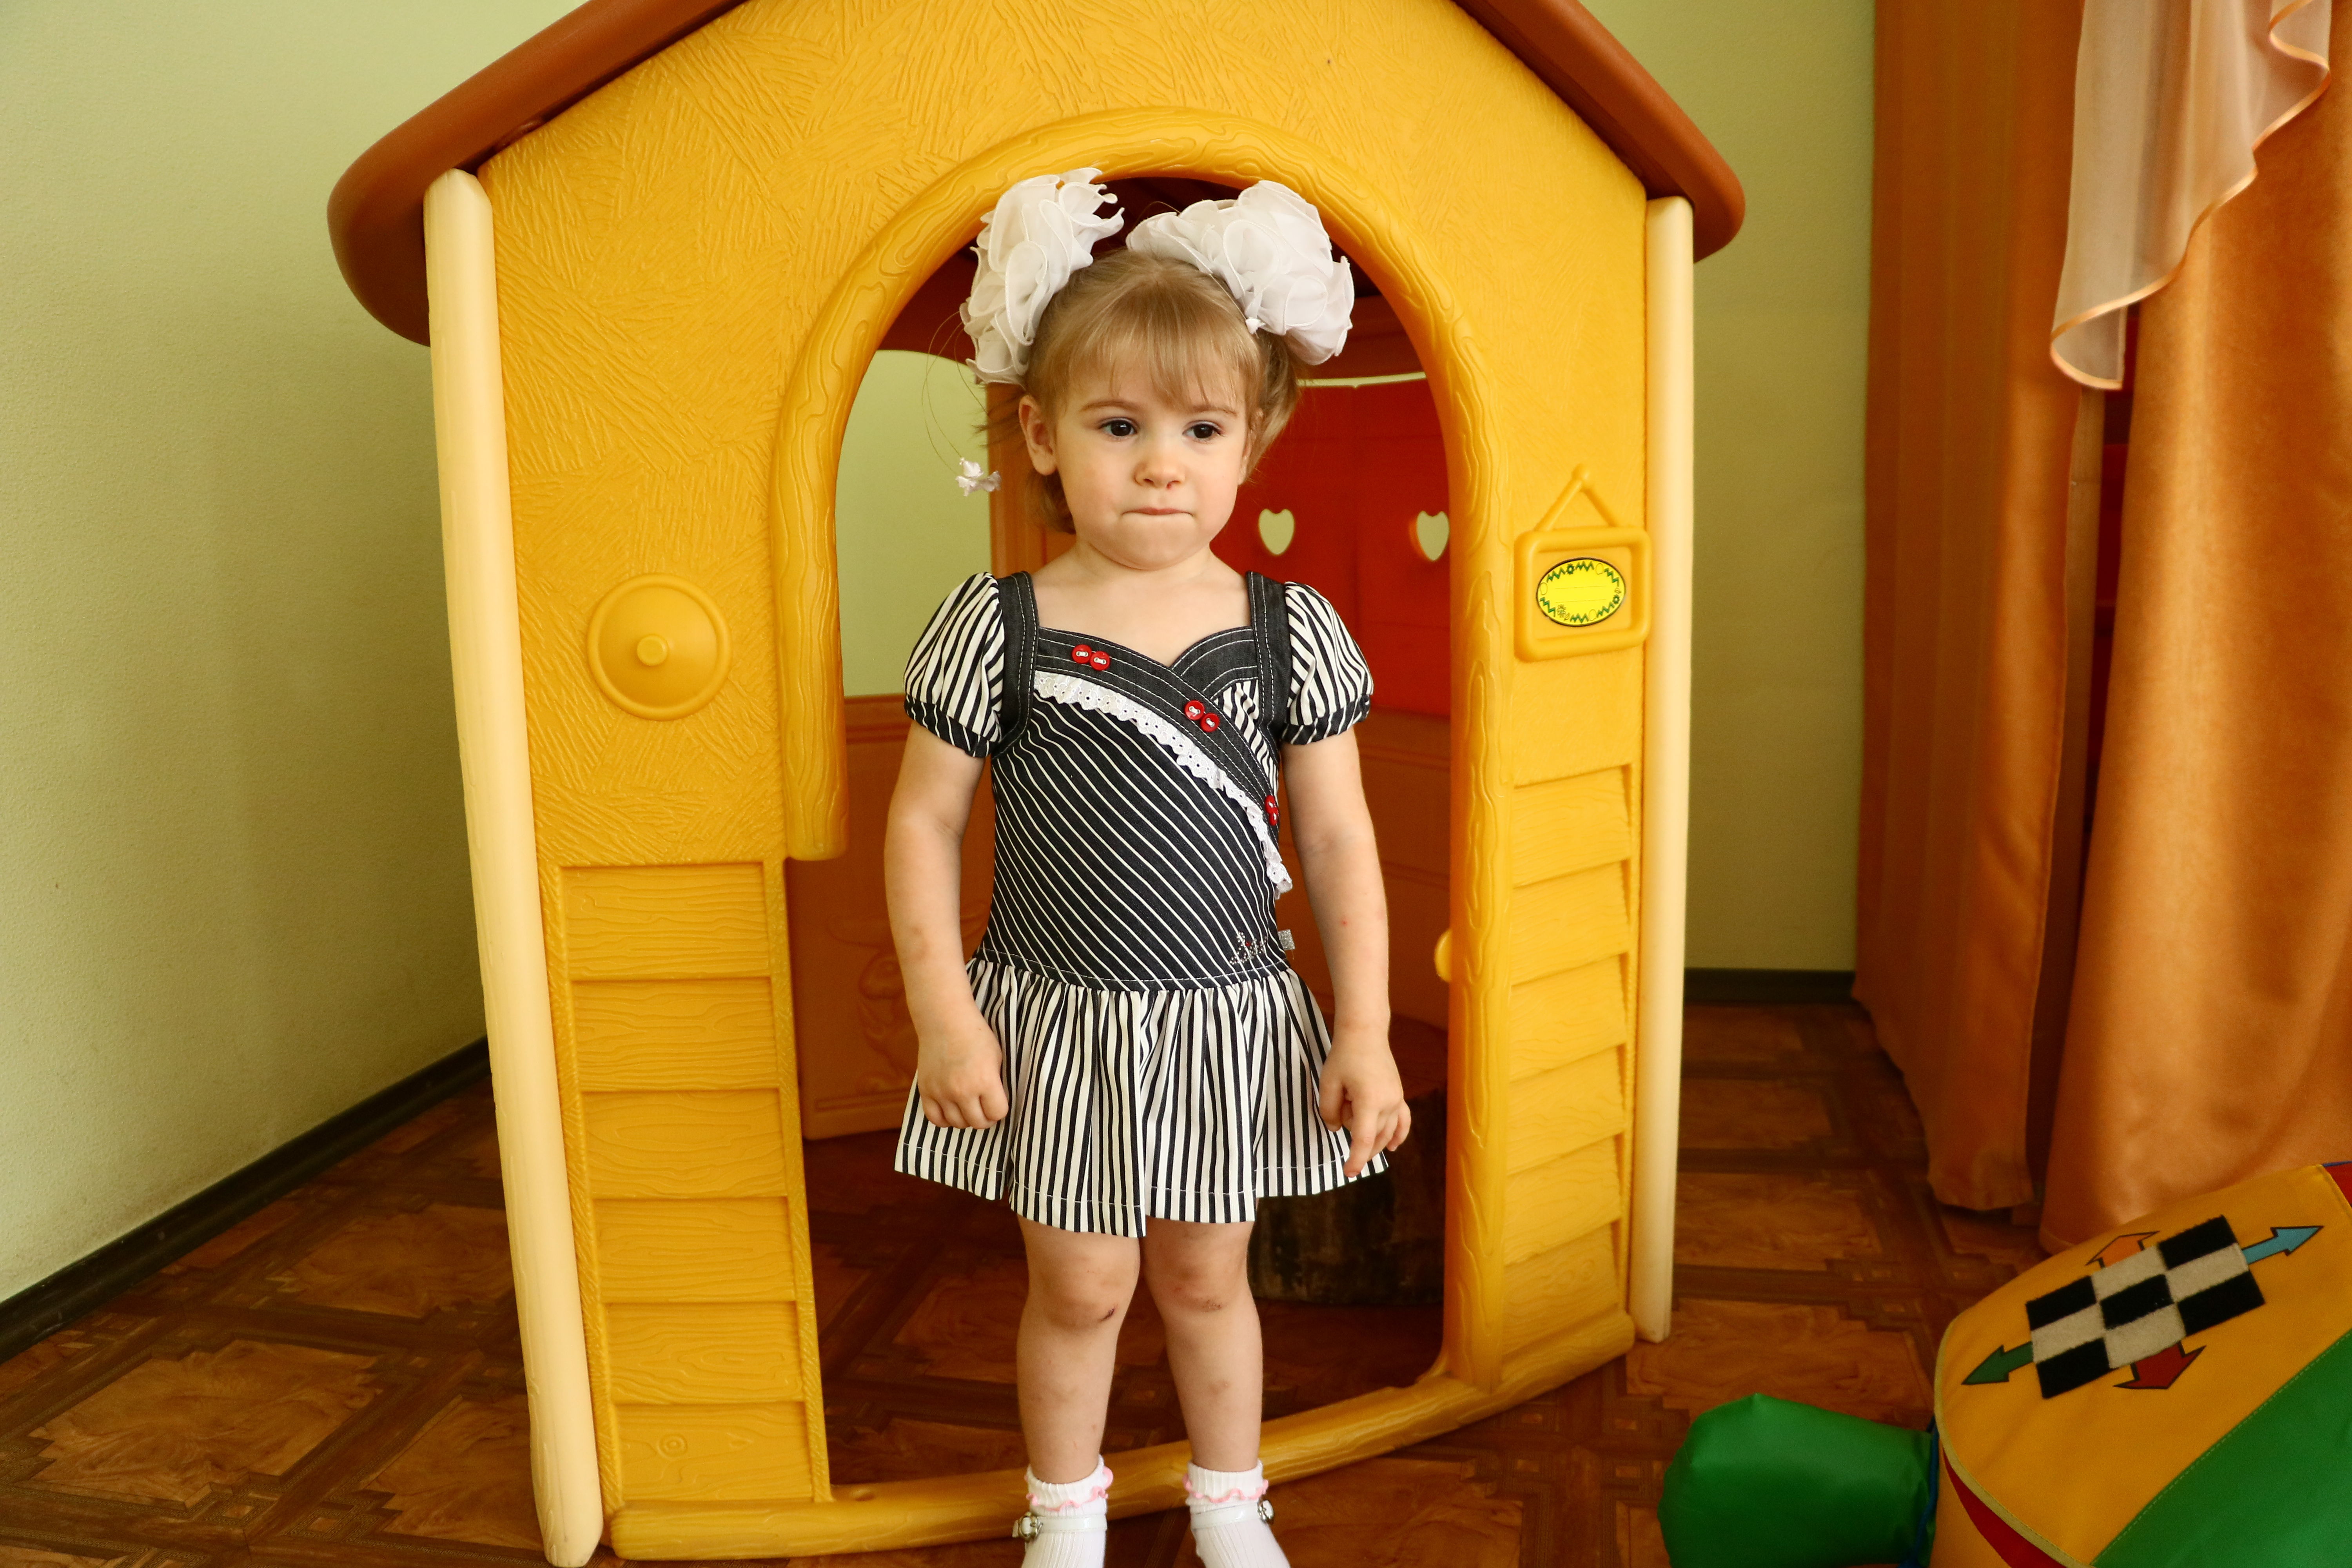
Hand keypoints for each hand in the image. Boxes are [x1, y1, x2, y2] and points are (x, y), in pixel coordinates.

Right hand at [915, 1011, 1008, 1128]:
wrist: (945, 1020)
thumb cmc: (975, 1035)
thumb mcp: (997, 1058)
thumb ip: (997, 1084)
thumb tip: (996, 1106)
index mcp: (985, 1081)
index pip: (997, 1114)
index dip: (1000, 1110)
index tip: (997, 1103)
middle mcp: (962, 1090)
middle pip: (977, 1122)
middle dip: (985, 1118)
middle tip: (984, 1109)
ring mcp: (942, 1092)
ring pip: (957, 1123)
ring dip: (966, 1119)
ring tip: (969, 1108)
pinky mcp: (926, 1090)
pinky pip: (935, 1119)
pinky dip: (945, 1119)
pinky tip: (951, 1110)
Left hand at [1318, 1026, 1410, 1177]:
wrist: (1364, 1033)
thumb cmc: (1343, 1056)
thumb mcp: (1328, 1084)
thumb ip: (1329, 1111)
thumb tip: (1337, 1129)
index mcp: (1369, 1101)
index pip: (1363, 1139)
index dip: (1355, 1159)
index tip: (1348, 1172)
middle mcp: (1388, 1103)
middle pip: (1373, 1136)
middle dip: (1354, 1134)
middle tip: (1342, 1107)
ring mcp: (1396, 1099)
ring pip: (1386, 1132)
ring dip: (1369, 1135)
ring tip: (1354, 1119)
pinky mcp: (1398, 1095)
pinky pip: (1403, 1121)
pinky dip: (1398, 1135)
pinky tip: (1392, 1148)